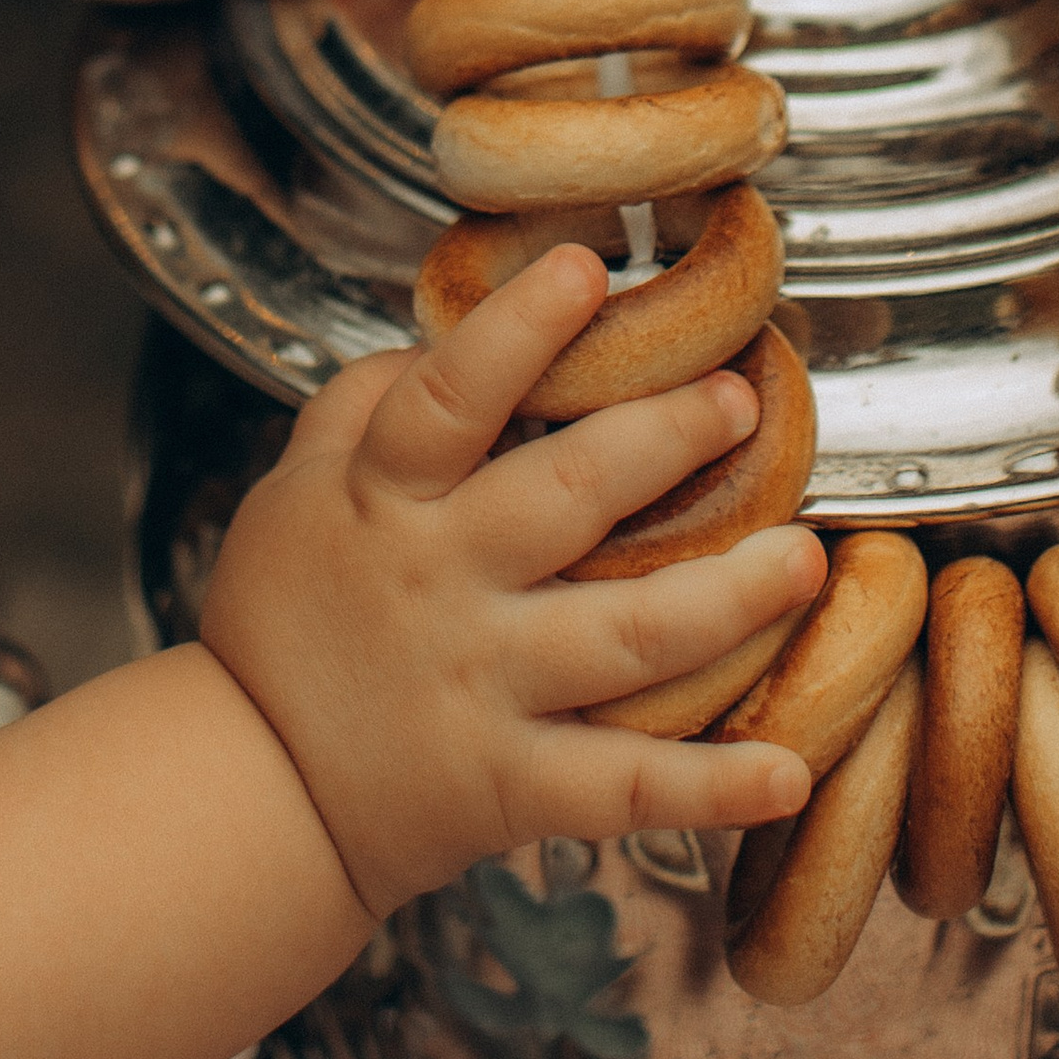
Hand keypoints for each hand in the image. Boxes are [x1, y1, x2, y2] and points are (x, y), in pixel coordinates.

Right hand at [199, 244, 819, 921]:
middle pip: (565, 496)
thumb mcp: (294, 491)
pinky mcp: (510, 785)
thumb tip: (446, 333)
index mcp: (382, 500)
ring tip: (803, 559)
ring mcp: (480, 685)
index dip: (518, 331)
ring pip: (626, 635)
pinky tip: (789, 772)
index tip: (586, 270)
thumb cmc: (280, 623)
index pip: (449, 399)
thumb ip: (364, 405)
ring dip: (730, 598)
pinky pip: (622, 786)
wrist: (255, 786)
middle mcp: (439, 583)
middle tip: (741, 402)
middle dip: (665, 439)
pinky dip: (710, 788)